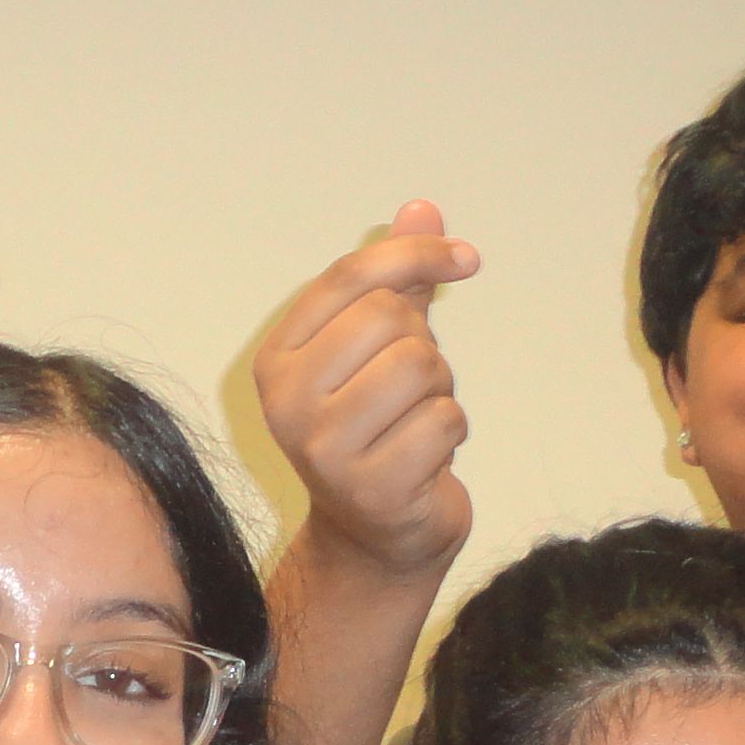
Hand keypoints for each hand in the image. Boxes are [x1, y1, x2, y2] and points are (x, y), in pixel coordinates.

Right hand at [248, 204, 480, 579]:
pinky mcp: (372, 486)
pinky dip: (451, 435)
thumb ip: (396, 278)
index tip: (466, 258)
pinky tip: (425, 458)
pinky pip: (445, 421)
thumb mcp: (378, 348)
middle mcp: (287, 401)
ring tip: (416, 423)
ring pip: (422, 366)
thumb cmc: (377, 430)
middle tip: (412, 388)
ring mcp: (324, 449)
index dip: (417, 254)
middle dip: (424, 346)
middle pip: (391, 317)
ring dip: (440, 392)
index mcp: (278, 359)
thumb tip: (422, 206)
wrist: (373, 537)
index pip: (352, 277)